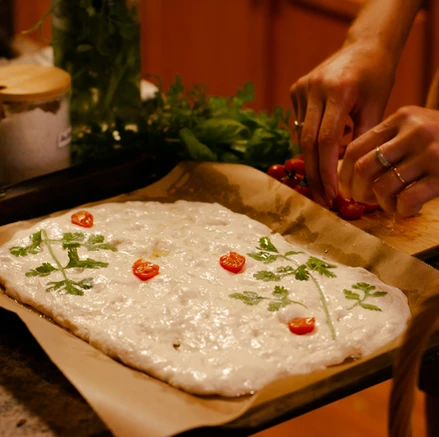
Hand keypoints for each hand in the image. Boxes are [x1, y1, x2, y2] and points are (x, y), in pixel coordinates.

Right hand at [290, 42, 396, 204]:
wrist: (364, 46)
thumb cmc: (376, 78)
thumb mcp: (377, 108)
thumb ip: (362, 139)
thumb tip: (348, 174)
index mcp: (338, 91)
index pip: (326, 140)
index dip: (326, 171)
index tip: (331, 194)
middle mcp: (314, 88)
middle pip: (307, 142)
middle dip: (314, 174)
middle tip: (321, 198)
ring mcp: (301, 88)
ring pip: (301, 137)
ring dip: (313, 158)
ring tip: (327, 172)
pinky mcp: (295, 90)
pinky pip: (299, 126)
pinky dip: (311, 141)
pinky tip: (326, 141)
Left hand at [339, 106, 438, 216]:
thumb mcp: (413, 128)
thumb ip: (386, 142)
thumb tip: (348, 174)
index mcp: (399, 119)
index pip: (355, 148)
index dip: (343, 175)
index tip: (345, 189)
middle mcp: (414, 132)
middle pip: (363, 168)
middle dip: (357, 191)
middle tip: (364, 200)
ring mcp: (431, 153)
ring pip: (382, 186)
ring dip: (380, 203)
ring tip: (390, 204)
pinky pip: (407, 200)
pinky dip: (400, 210)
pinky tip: (406, 209)